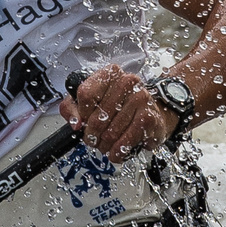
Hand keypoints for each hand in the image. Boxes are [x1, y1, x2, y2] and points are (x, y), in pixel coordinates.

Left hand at [58, 65, 179, 163]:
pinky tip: (116, 153)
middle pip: (98, 116)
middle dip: (92, 135)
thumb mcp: (90, 102)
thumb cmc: (119, 107)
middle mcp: (127, 82)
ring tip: (105, 146)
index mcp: (110, 74)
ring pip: (110, 132)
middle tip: (92, 141)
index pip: (86, 94)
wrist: (152, 114)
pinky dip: (118, 151)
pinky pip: (126, 140)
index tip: (83, 122)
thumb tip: (75, 123)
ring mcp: (140, 98)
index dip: (82, 114)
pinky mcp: (148, 117)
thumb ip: (72, 108)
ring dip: (104, 145)